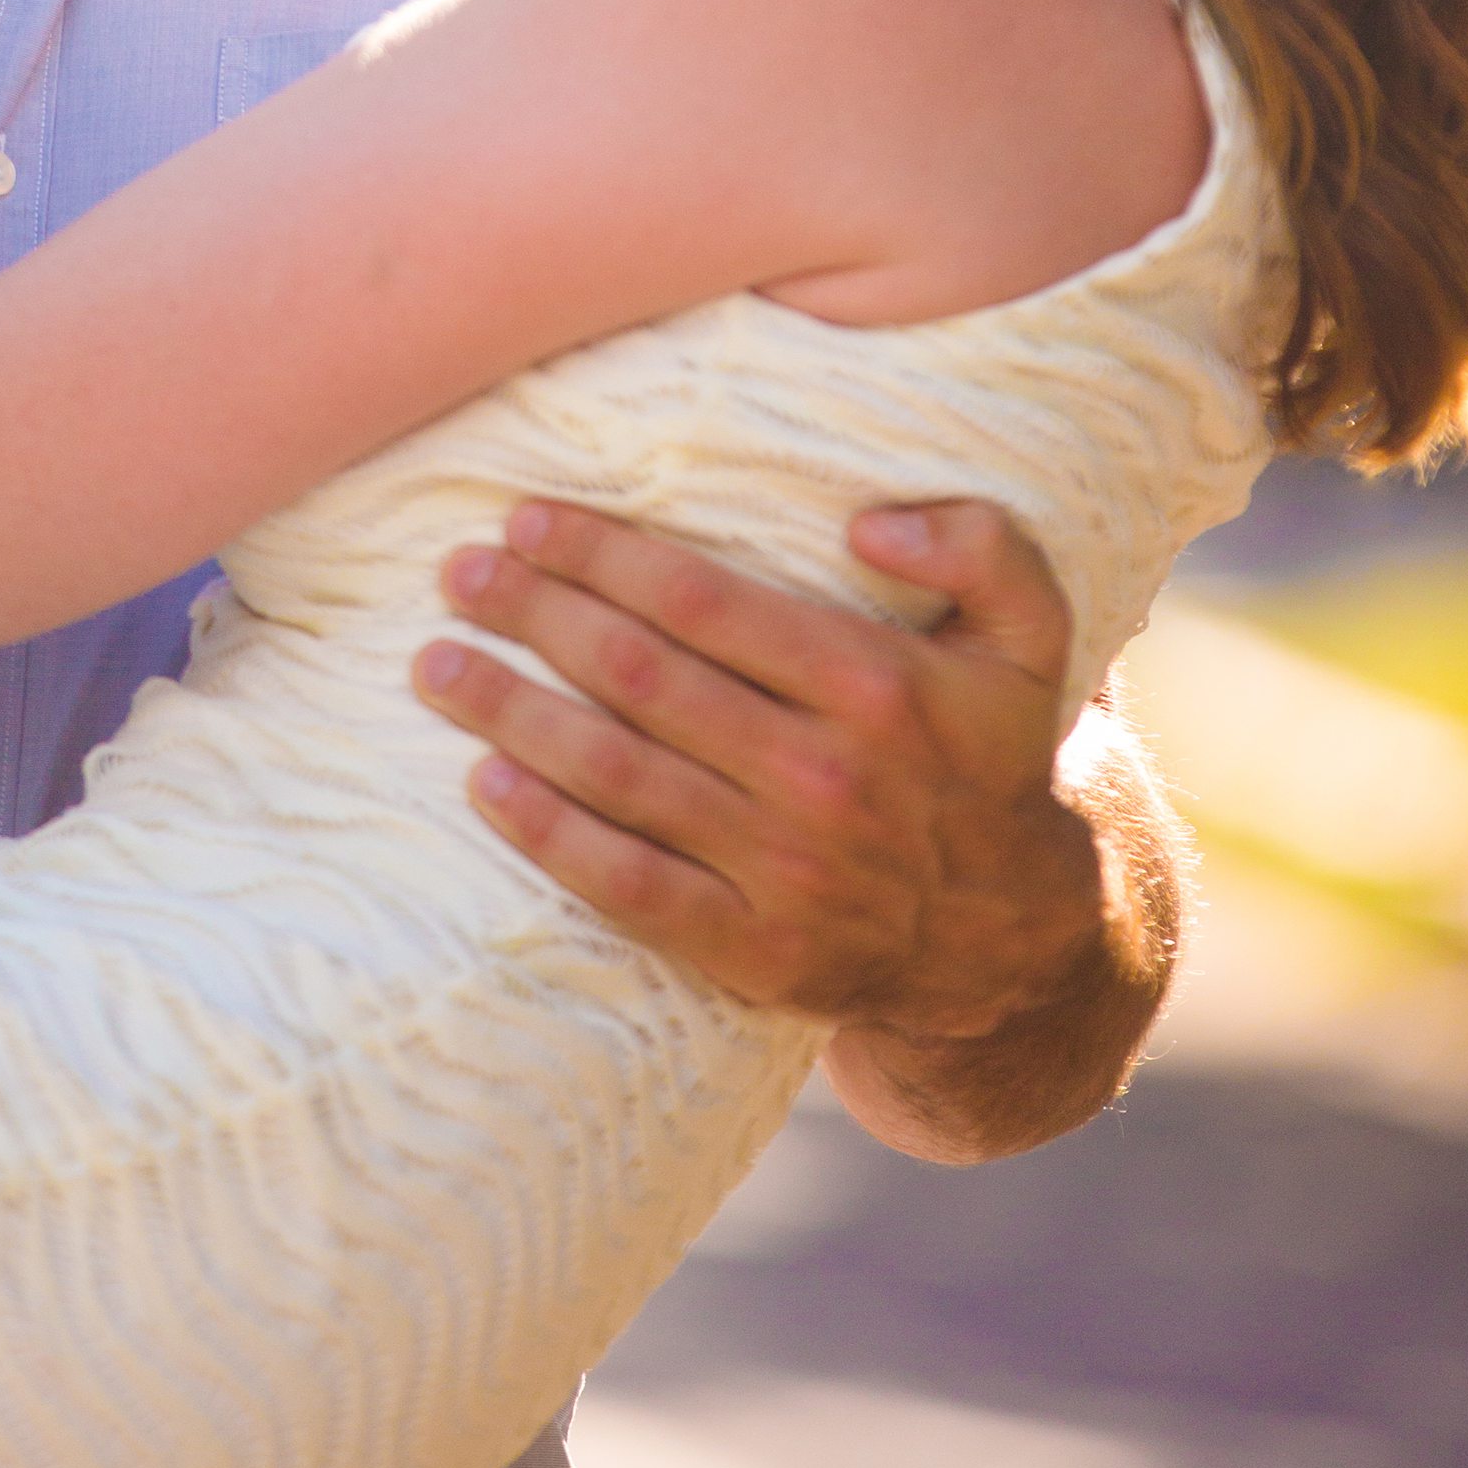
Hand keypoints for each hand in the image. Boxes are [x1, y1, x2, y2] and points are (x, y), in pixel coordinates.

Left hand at [411, 493, 1096, 1034]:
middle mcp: (823, 777)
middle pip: (638, 676)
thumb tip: (865, 521)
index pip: (701, 599)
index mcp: (876, 685)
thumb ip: (980, 542)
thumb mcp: (1031, 632)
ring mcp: (784, 871)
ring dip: (511, 712)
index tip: (526, 518)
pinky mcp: (754, 949)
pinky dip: (546, 835)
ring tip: (437, 663)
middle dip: (534, 614)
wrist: (1012, 936)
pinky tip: (483, 783)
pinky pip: (627, 885)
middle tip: (459, 573)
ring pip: (616, 775)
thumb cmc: (991, 750)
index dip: (602, 554)